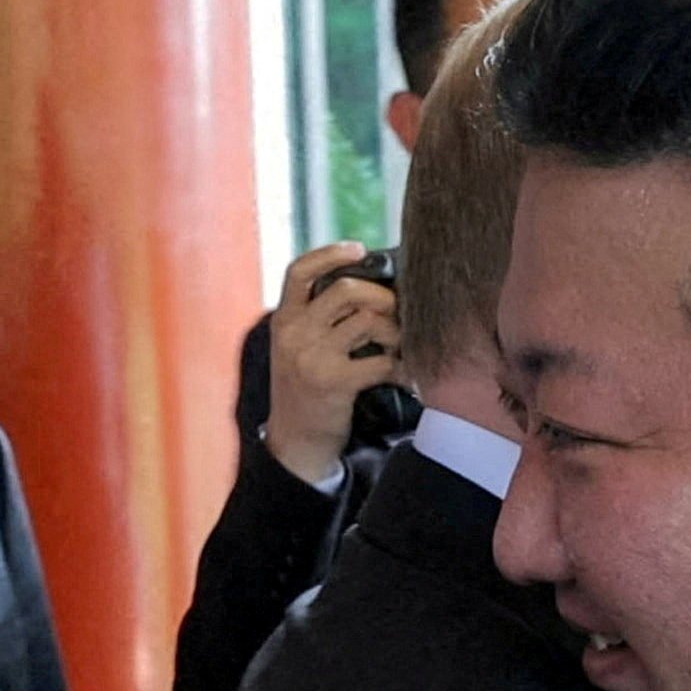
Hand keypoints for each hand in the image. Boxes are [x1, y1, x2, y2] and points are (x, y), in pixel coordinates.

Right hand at [264, 242, 398, 482]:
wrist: (295, 442)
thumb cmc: (305, 390)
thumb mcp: (296, 348)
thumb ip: (317, 319)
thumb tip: (369, 287)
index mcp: (284, 320)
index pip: (299, 271)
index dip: (330, 253)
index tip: (359, 249)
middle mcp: (293, 333)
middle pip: (345, 289)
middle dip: (381, 296)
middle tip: (396, 311)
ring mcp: (312, 357)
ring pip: (367, 320)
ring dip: (394, 331)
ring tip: (400, 345)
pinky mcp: (334, 383)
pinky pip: (380, 361)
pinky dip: (401, 367)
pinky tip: (406, 375)